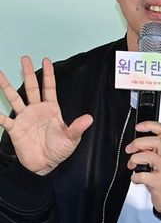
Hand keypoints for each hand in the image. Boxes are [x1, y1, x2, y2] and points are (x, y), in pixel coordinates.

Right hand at [0, 56, 92, 174]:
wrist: (46, 165)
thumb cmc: (59, 150)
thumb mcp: (71, 138)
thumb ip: (77, 127)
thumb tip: (90, 118)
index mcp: (51, 109)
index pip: (49, 88)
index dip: (48, 75)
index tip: (46, 60)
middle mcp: (36, 110)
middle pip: (31, 88)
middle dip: (28, 73)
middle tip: (24, 58)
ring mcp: (24, 118)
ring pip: (14, 98)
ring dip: (7, 87)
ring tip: (0, 74)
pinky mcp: (15, 129)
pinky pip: (4, 120)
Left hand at [125, 121, 160, 211]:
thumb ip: (150, 150)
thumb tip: (135, 146)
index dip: (150, 125)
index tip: (138, 127)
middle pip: (155, 142)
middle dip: (138, 143)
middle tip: (130, 149)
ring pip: (148, 157)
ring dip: (134, 160)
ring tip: (132, 165)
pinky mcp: (159, 181)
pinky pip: (143, 175)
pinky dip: (135, 177)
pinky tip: (136, 178)